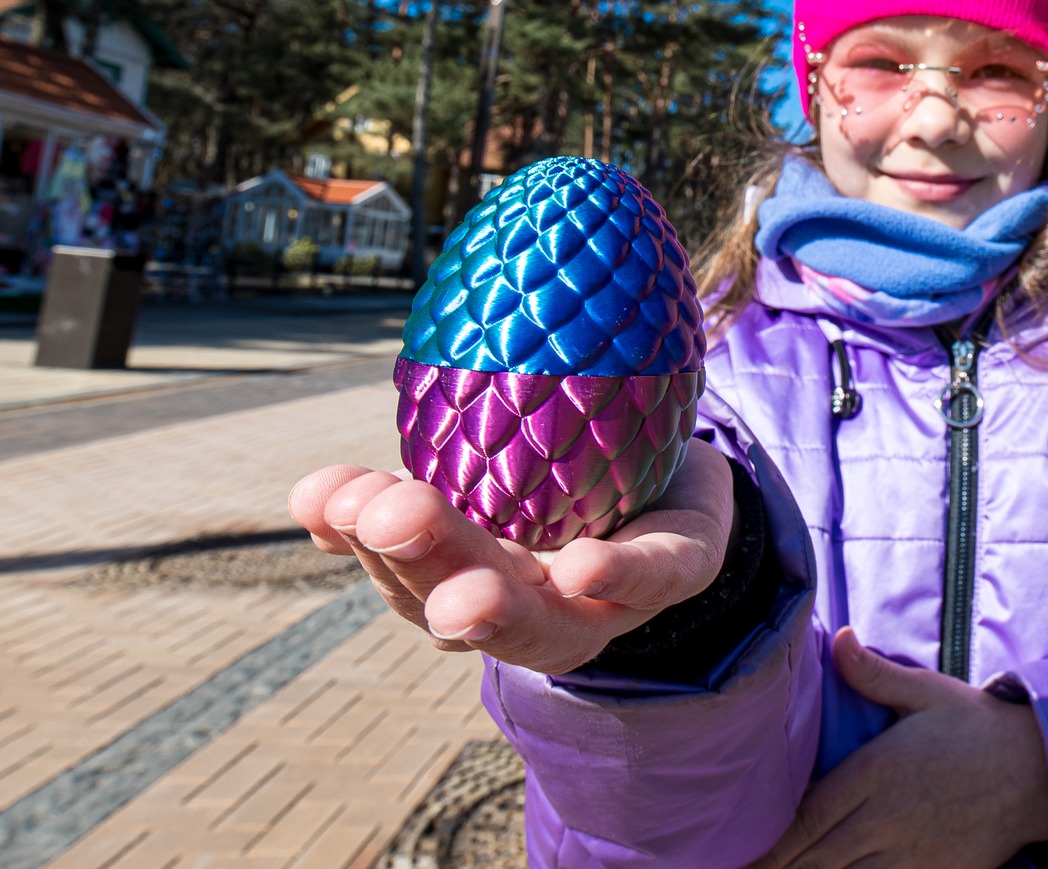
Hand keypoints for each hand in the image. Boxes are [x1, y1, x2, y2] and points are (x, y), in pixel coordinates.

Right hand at [287, 441, 733, 674]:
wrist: (687, 488)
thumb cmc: (571, 481)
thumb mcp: (485, 479)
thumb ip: (401, 494)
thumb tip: (309, 496)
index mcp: (479, 586)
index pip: (406, 578)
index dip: (361, 540)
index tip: (323, 497)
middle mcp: (536, 613)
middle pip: (463, 604)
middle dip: (419, 566)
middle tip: (384, 516)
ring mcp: (610, 606)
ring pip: (546, 619)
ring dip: (499, 602)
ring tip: (465, 589)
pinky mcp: (683, 570)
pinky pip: (653, 576)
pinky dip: (617, 575)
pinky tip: (582, 567)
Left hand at [749, 627, 1047, 868]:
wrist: (1040, 769)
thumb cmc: (979, 727)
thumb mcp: (927, 693)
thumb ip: (874, 675)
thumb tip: (840, 638)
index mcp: (878, 771)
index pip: (809, 814)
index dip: (772, 840)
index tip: (742, 850)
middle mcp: (887, 816)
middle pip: (817, 856)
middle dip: (778, 868)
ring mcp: (910, 852)